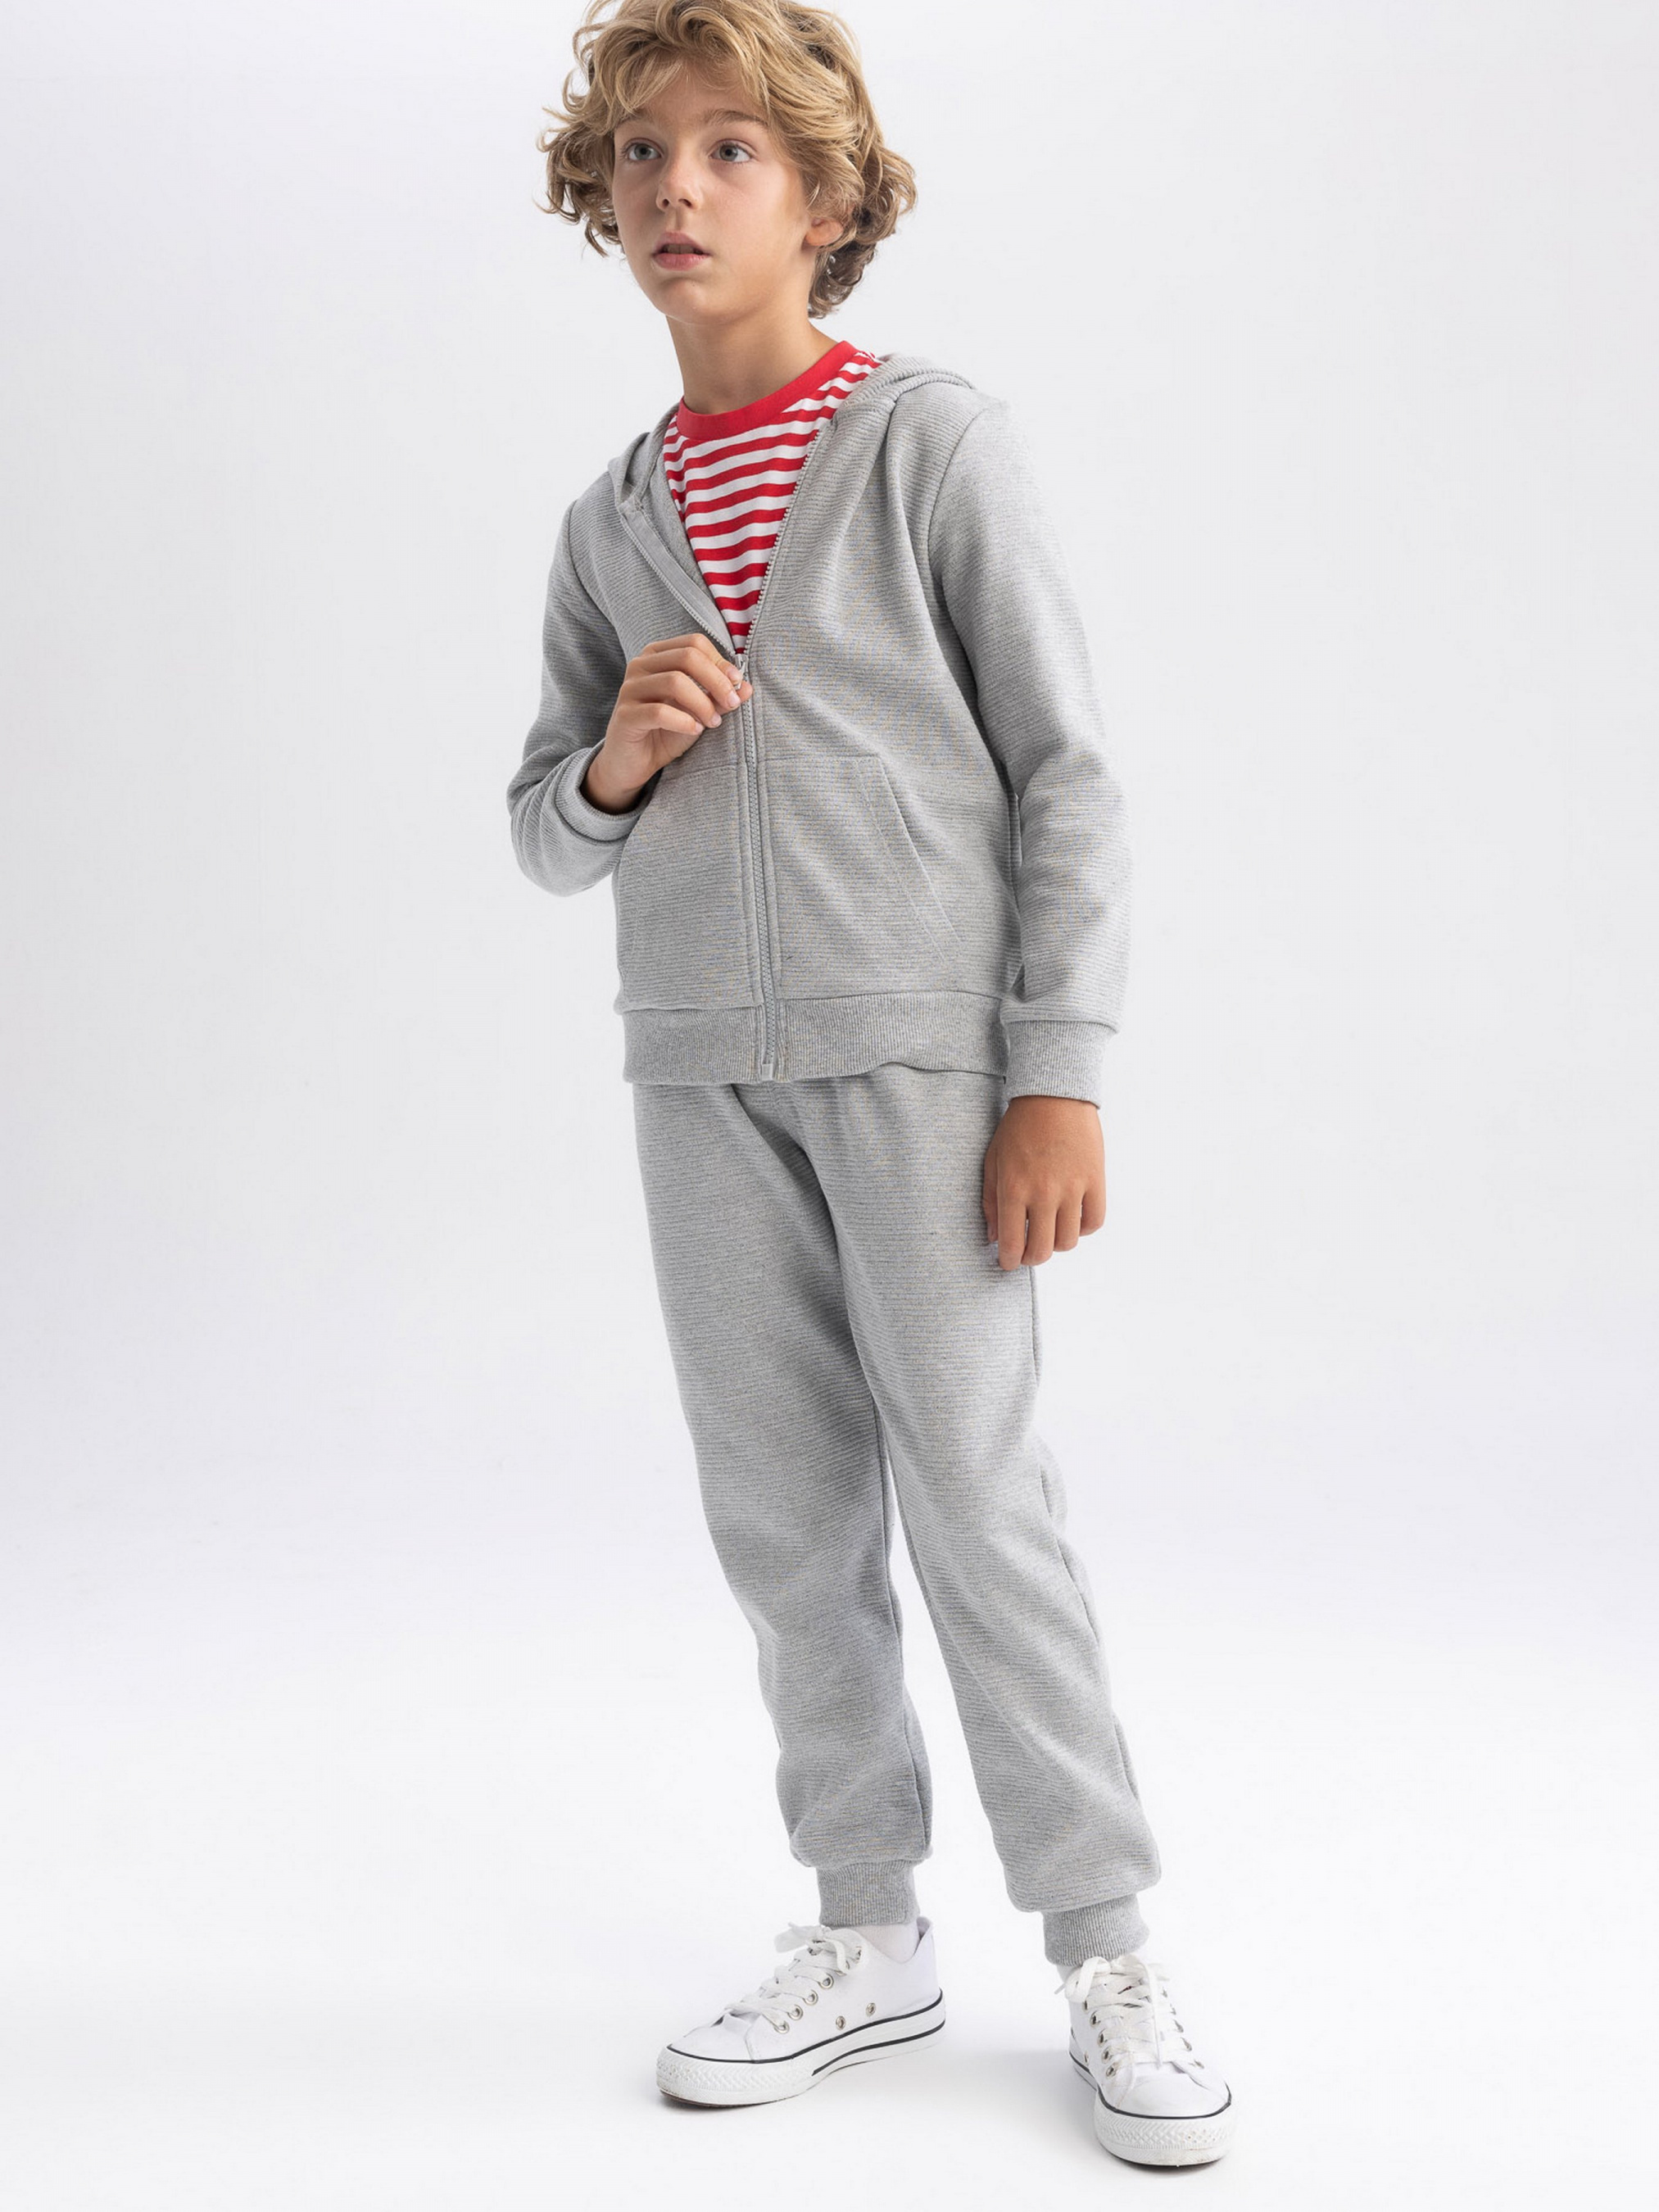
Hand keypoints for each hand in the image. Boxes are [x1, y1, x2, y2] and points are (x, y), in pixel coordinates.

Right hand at [581, 632, 752, 812]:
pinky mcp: (625, 715)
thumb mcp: (699, 712)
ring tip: (713, 723)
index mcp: (658, 655)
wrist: (634, 763)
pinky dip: (684, 721)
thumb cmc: (666, 731)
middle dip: (716, 681)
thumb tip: (747, 687)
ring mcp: (629, 688)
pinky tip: (694, 731)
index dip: (720, 662)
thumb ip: (719, 698)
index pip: (695, 644)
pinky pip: (659, 711)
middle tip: (731, 704)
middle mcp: (640, 665)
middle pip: (687, 657)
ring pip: (674, 681)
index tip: (737, 685)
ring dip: (702, 704)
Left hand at [981, 1094, 1105, 1269]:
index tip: (1008, 1262)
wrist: (1053, 1095)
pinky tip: (1071, 1218)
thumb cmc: (1018, 1127)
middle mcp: (1043, 1193)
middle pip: (1042, 1251)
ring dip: (1056, 1244)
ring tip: (1049, 1230)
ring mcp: (1072, 1188)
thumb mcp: (993, 1160)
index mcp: (1013, 1189)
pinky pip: (1094, 1222)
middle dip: (1031, 1258)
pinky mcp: (1095, 1180)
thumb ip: (991, 1201)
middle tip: (1028, 1250)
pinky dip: (1083, 1228)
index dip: (1009, 1261)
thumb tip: (994, 1237)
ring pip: (1068, 1242)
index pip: (1012, 1245)